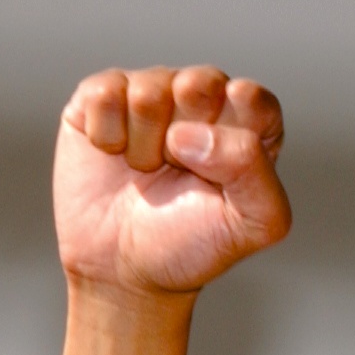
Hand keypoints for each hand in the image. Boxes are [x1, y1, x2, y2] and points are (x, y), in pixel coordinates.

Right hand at [54, 66, 289, 300]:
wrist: (122, 270)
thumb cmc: (192, 244)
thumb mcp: (252, 223)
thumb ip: (253, 171)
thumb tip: (189, 133)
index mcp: (248, 121)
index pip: (251, 99)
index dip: (229, 138)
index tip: (216, 175)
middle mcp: (202, 96)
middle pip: (200, 84)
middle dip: (186, 141)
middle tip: (178, 172)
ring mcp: (151, 91)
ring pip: (148, 91)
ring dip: (144, 146)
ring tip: (146, 170)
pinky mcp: (102, 96)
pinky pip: (104, 95)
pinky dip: (106, 136)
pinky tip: (113, 156)